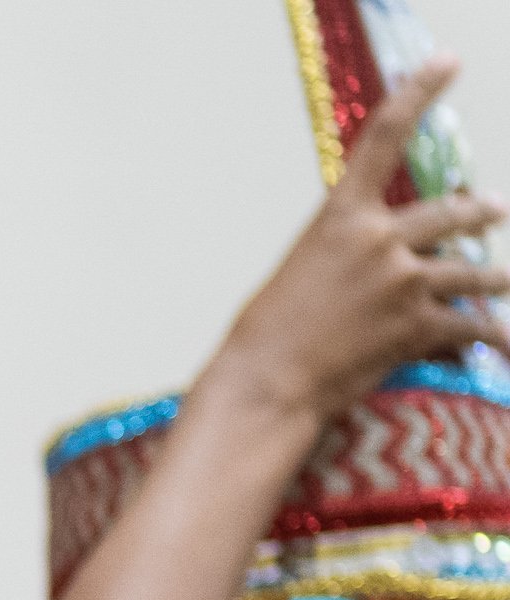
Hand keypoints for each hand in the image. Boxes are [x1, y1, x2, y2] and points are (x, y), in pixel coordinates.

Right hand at [204, 56, 506, 424]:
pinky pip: (475, 324)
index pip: (384, 137)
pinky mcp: (421, 325)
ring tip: (508, 280)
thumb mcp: (301, 270)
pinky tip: (505, 342)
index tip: (445, 63)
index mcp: (341, 217)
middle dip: (480, 215)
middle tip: (492, 214)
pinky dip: (492, 334)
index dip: (419, 93)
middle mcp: (381, 240)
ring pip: (479, 271)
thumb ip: (345, 249)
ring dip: (498, 278)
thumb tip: (376, 256)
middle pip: (456, 212)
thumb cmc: (267, 334)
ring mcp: (406, 281)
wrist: (266, 385)